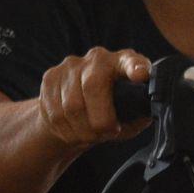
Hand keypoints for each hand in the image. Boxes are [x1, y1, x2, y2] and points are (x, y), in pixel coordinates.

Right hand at [37, 48, 151, 150]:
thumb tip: (142, 115)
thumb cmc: (113, 111)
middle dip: (100, 119)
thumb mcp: (132, 115)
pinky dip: (67, 130)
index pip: (130, 61)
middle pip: (93, 87)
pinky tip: (75, 132)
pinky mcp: (51, 77)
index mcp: (124, 63)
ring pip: (71, 105)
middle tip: (107, 133)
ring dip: (83, 129)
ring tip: (92, 135)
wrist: (77, 110)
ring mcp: (72, 65)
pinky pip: (55, 112)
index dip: (135, 67)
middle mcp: (98, 58)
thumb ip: (139, 114)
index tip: (141, 75)